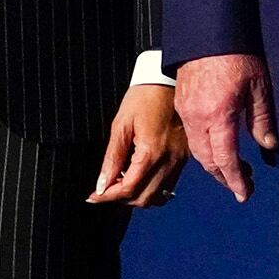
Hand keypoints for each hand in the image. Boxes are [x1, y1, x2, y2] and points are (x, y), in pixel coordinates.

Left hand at [89, 85, 188, 207]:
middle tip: (105, 188)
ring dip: (137, 196)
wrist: (169, 80)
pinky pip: (168, 186)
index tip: (94, 196)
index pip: (128, 188)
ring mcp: (179, 161)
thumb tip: (102, 184)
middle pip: (144, 199)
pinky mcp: (184, 158)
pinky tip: (139, 176)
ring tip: (122, 182)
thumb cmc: (144, 97)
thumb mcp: (121, 124)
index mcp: (151, 152)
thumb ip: (112, 158)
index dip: (108, 196)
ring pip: (158, 197)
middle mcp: (169, 161)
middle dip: (121, 198)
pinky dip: (151, 188)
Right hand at [174, 53, 275, 202]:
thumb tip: (268, 146)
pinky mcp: (181, 103)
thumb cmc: (236, 54)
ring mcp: (186, 111)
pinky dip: (203, 147)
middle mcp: (197, 118)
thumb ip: (262, 120)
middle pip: (208, 160)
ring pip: (196, 149)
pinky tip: (216, 145)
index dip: (235, 180)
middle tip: (240, 186)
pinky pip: (191, 134)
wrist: (207, 30)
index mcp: (218, 116)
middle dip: (223, 177)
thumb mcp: (258, 86)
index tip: (244, 194)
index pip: (225, 159)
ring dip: (213, 164)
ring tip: (231, 170)